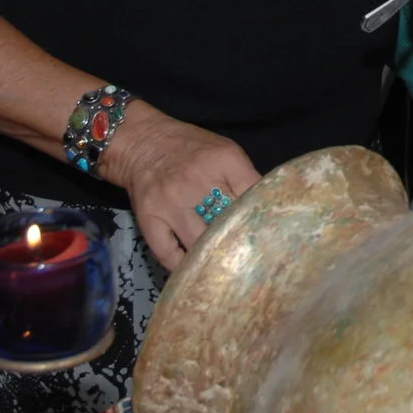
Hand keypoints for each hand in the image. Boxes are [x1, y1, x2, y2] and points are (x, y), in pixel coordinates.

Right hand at [96, 102, 261, 269]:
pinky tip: (193, 270)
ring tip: (224, 270)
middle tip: (248, 259)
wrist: (143, 142)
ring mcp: (170, 203)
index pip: (252, 195)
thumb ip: (246, 178)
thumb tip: (267, 211)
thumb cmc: (191, 149)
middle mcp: (196, 181)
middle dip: (239, 243)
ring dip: (212, 259)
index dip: (262, 217)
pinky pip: (167, 254)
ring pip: (198, 244)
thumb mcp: (226, 152)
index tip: (270, 235)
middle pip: (226, 224)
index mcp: (223, 161)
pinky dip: (181, 266)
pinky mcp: (149, 219)